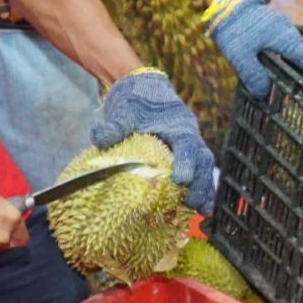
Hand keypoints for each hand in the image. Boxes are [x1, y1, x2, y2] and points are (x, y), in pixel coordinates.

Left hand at [91, 69, 217, 211]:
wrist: (144, 92)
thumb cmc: (135, 103)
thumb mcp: (124, 112)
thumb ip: (115, 125)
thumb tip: (98, 135)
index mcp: (178, 125)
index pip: (187, 144)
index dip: (187, 161)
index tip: (181, 179)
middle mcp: (191, 136)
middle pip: (203, 160)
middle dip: (200, 182)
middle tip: (191, 201)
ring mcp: (192, 148)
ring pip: (205, 169)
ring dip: (204, 190)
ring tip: (201, 210)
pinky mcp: (188, 158)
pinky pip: (199, 175)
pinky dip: (202, 191)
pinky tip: (201, 209)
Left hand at [207, 0, 302, 99]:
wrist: (225, 4)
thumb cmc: (234, 29)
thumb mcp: (240, 56)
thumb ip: (254, 75)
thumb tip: (264, 93)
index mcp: (285, 39)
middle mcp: (289, 32)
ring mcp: (282, 27)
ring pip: (298, 48)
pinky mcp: (274, 26)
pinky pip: (289, 44)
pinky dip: (293, 56)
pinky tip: (288, 66)